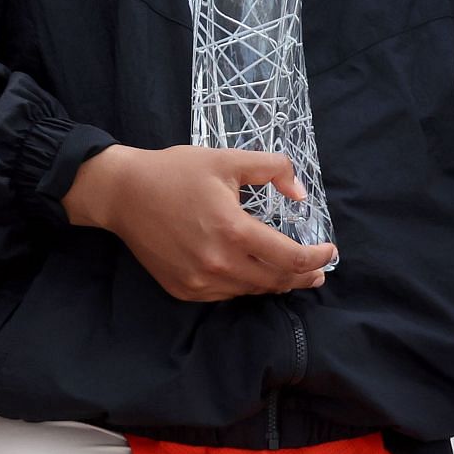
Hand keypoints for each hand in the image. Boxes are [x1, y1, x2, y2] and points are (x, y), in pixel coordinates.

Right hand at [62, 145, 335, 300]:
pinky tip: (253, 274)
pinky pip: (226, 294)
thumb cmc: (177, 171)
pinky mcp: (184, 290)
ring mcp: (199, 282)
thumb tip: (301, 194)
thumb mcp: (229, 159)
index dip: (316, 258)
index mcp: (233, 231)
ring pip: (251, 291)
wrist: (124, 194)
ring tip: (291, 273)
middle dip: (302, 276)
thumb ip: (273, 169)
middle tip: (318, 271)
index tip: (329, 252)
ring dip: (276, 283)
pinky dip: (246, 285)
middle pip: (275, 281)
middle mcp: (218, 264)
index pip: (289, 257)